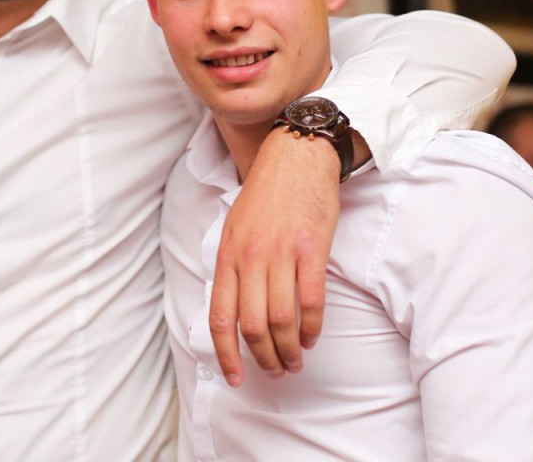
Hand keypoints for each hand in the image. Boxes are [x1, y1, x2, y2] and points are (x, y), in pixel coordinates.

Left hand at [210, 126, 340, 385]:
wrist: (297, 155)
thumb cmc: (267, 192)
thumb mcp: (235, 226)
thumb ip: (233, 266)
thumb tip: (234, 309)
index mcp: (227, 254)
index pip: (220, 317)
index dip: (226, 354)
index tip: (235, 378)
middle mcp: (250, 258)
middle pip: (252, 326)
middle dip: (263, 358)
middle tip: (276, 371)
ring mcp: (281, 254)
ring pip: (281, 320)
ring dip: (289, 349)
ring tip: (296, 361)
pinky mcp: (311, 249)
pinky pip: (311, 300)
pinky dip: (312, 326)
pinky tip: (312, 336)